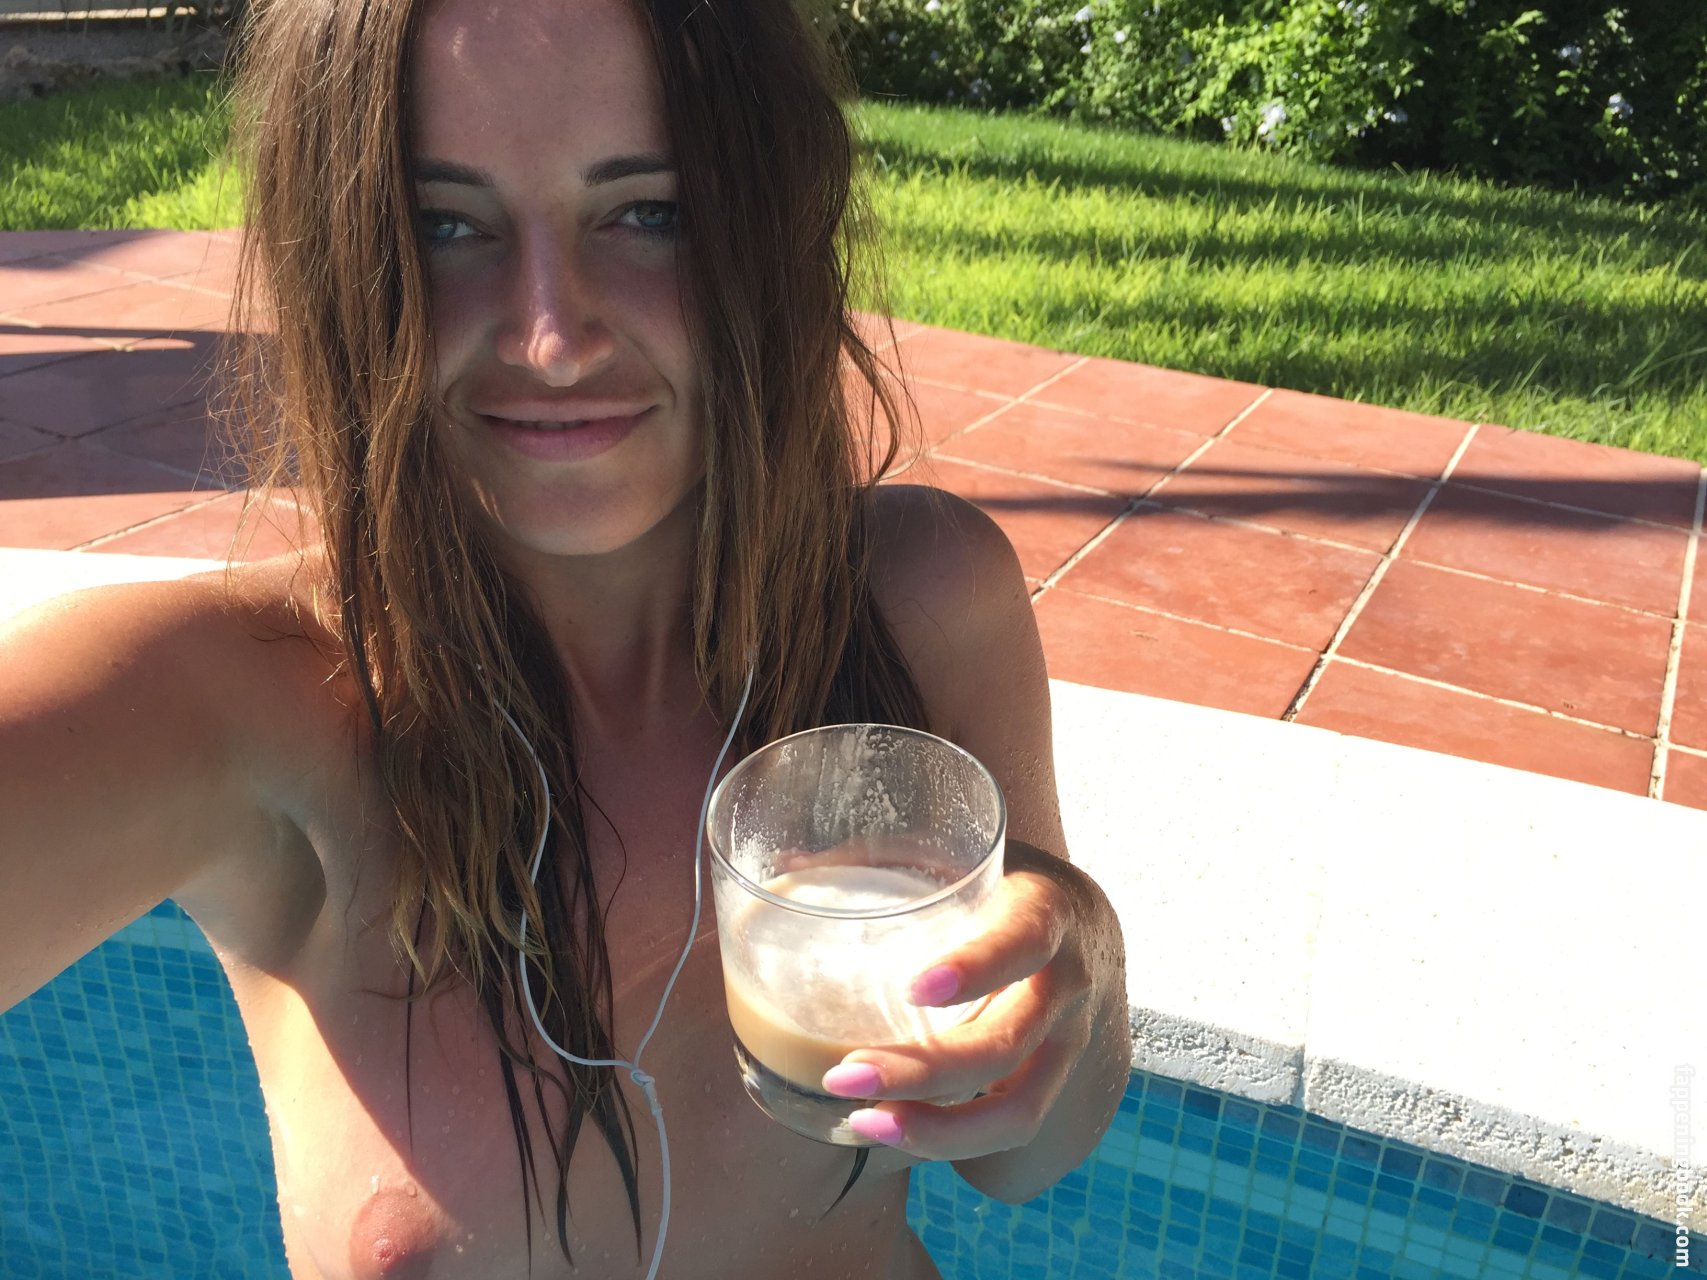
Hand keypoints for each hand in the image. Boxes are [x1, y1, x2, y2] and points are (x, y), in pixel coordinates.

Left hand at [819, 856, 1098, 1160]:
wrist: (1080, 926)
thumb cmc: (1001, 885)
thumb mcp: (962, 858)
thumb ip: (885, 860)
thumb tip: (786, 862)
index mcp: (1045, 913)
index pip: (1023, 941)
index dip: (977, 967)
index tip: (914, 988)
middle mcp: (1065, 984)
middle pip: (1006, 1044)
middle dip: (925, 1071)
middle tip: (845, 1075)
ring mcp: (1064, 1044)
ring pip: (1017, 1109)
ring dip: (939, 1129)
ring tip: (863, 1122)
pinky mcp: (1049, 1083)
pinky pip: (1008, 1127)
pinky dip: (948, 1139)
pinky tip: (886, 1129)